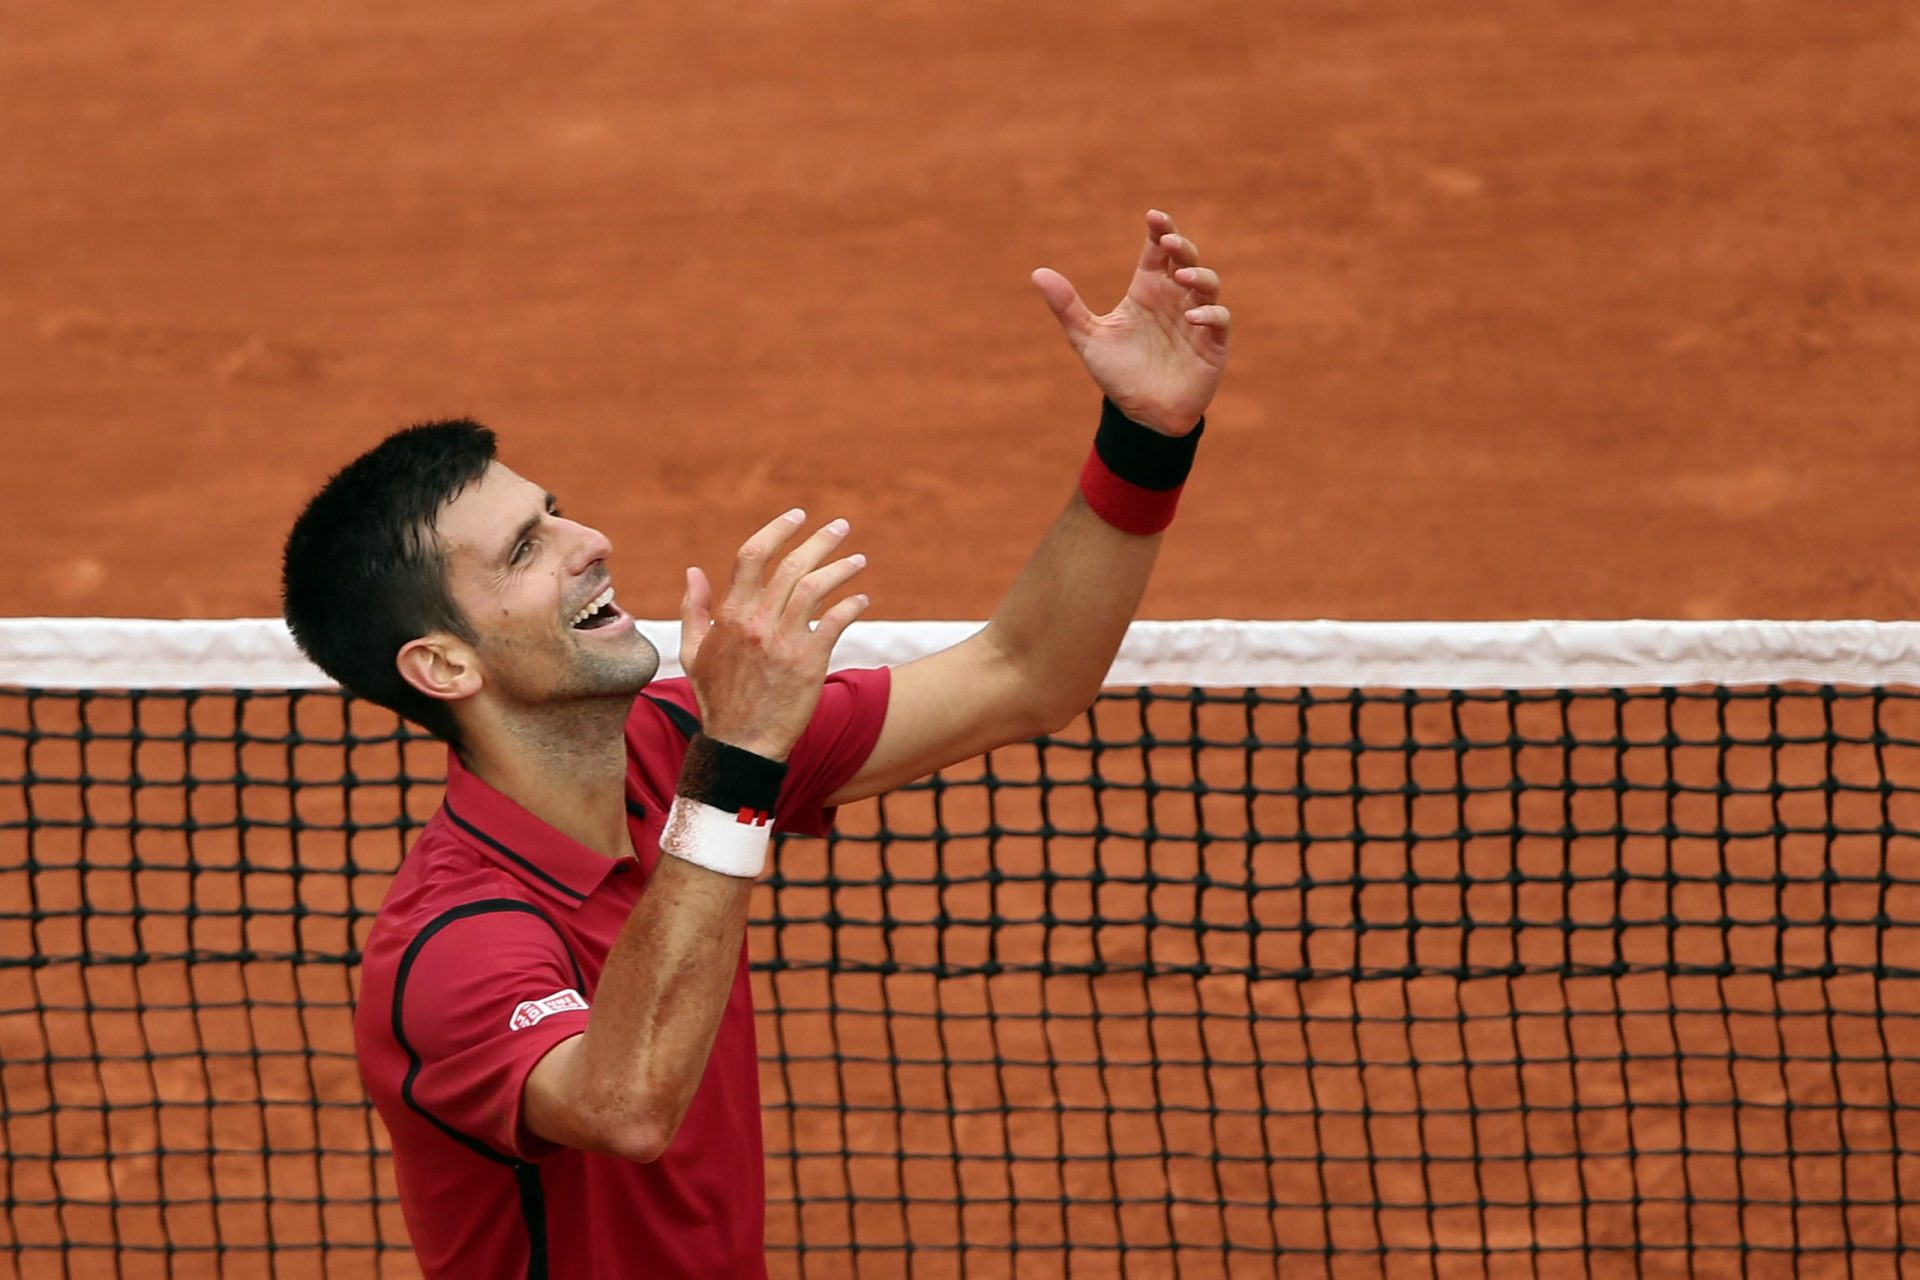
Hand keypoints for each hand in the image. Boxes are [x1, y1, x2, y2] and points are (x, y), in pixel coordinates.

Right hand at [678, 510, 868, 759]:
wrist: (741, 744)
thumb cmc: (717, 699)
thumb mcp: (694, 652)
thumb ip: (694, 609)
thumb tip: (693, 571)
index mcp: (730, 615)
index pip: (753, 555)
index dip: (777, 529)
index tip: (798, 515)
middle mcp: (757, 623)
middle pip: (793, 565)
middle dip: (820, 540)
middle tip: (841, 526)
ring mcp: (784, 642)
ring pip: (817, 588)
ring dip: (842, 568)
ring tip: (858, 559)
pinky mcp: (809, 663)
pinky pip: (835, 622)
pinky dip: (851, 605)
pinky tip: (861, 599)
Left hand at [1031, 209, 1230, 435]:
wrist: (1141, 415)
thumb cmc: (1117, 373)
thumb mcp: (1087, 338)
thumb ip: (1067, 307)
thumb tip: (1037, 273)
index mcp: (1147, 291)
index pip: (1157, 251)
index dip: (1160, 230)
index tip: (1153, 217)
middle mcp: (1174, 299)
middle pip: (1185, 259)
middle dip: (1181, 246)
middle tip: (1168, 241)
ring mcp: (1196, 319)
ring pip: (1207, 284)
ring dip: (1198, 276)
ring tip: (1181, 276)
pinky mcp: (1212, 343)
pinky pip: (1219, 320)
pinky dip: (1209, 315)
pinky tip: (1192, 318)